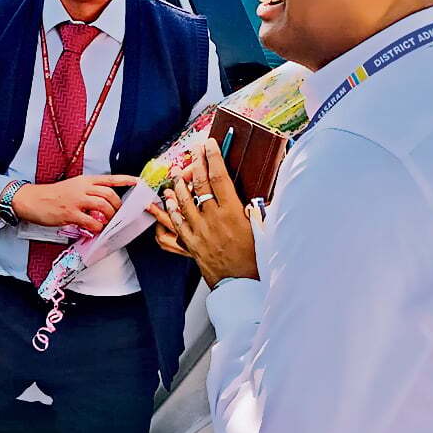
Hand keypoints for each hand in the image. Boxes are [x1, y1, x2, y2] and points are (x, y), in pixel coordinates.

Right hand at [12, 174, 137, 233]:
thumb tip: (103, 203)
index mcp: (84, 180)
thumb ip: (88, 192)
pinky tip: (95, 229)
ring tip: (107, 222)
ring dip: (109, 216)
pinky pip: (90, 221)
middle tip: (117, 213)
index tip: (138, 182)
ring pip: (103, 206)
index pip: (109, 178)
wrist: (33, 199)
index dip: (125, 180)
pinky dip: (96, 227)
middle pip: (110, 194)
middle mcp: (82, 188)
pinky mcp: (70, 213)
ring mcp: (76, 200)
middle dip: (117, 206)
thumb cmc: (53, 195)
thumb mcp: (72, 186)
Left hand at [146, 139, 257, 287]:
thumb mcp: (264, 228)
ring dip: (179, 185)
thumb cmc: (257, 260)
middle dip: (196, 163)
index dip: (213, 158)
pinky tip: (169, 202)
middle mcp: (213, 220)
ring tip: (177, 174)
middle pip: (200, 185)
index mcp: (233, 213)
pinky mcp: (191, 245)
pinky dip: (171, 211)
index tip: (210, 145)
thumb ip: (260, 207)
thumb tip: (262, 190)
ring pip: (183, 202)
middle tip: (193, 151)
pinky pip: (176, 225)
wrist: (243, 287)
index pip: (220, 178)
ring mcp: (200, 233)